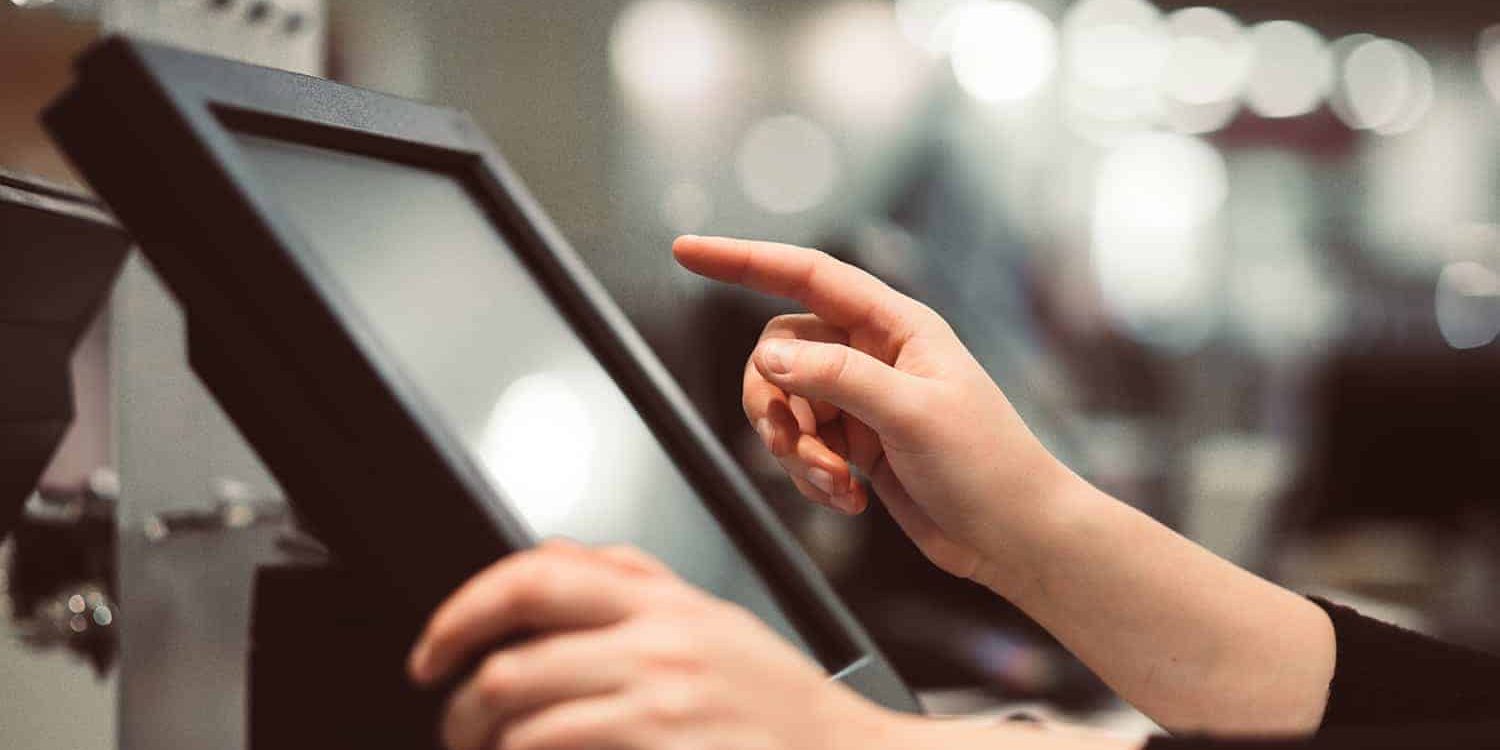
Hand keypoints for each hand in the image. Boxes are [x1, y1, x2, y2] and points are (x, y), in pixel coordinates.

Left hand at [407, 542, 900, 749]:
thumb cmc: (785, 707)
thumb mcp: (718, 622)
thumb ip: (637, 584)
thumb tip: (553, 557)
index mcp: (666, 603)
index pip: (534, 578)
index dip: (460, 612)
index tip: (432, 650)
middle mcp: (659, 649)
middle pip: (513, 665)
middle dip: (459, 709)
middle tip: (456, 728)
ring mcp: (660, 709)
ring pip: (523, 727)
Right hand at [673, 236, 1073, 591]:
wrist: (1014, 537)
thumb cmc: (988, 465)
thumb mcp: (912, 415)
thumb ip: (838, 379)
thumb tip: (768, 360)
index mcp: (895, 325)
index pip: (805, 275)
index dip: (742, 260)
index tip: (686, 251)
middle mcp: (872, 353)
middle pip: (778, 353)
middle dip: (775, 404)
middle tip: (796, 447)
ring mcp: (861, 399)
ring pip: (784, 404)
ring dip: (796, 450)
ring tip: (835, 483)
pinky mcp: (855, 445)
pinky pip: (800, 446)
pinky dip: (811, 475)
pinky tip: (850, 499)